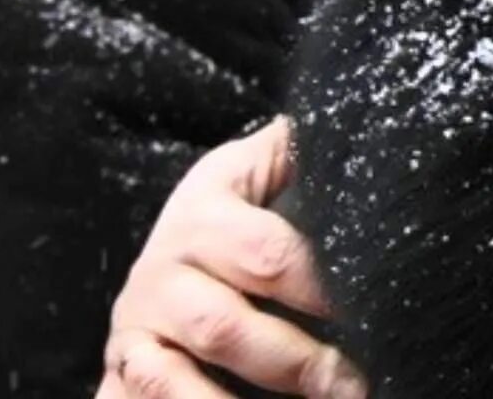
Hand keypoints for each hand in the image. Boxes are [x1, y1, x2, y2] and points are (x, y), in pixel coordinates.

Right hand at [96, 117, 365, 398]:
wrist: (168, 248)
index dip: (323, 287)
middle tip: (355, 387)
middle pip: (224, 328)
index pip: (269, 253)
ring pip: (169, 380)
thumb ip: (300, 153)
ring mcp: (133, 332)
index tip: (375, 311)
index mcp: (203, 216)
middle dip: (296, 363)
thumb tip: (356, 119)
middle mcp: (158, 276)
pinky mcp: (117, 374)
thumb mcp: (261, 169)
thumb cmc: (236, 210)